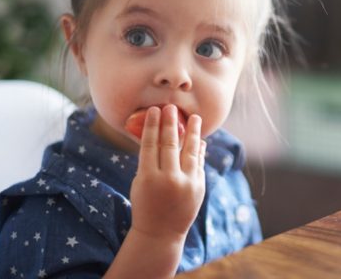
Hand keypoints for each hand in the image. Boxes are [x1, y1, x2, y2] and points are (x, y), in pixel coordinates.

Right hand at [129, 105, 205, 238]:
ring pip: (190, 151)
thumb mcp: (140, 183)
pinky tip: (199, 140)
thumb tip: (161, 135)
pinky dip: (199, 151)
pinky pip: (199, 163)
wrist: (160, 232)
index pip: (150, 145)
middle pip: (170, 144)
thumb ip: (150, 161)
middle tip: (171, 107)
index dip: (153, 126)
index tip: (154, 110)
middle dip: (171, 123)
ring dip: (193, 132)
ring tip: (195, 117)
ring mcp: (186, 184)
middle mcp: (168, 180)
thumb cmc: (145, 204)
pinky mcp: (199, 188)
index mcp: (148, 178)